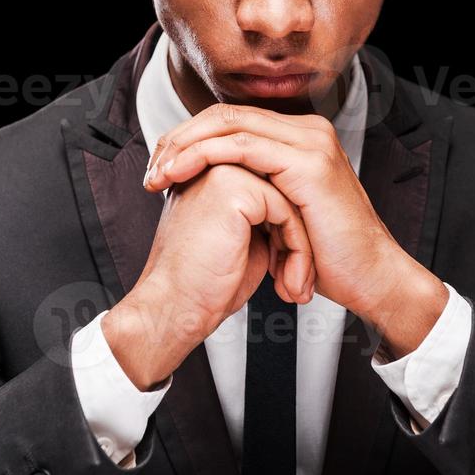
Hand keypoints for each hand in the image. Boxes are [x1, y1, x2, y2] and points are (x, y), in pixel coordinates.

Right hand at [102, 163, 314, 389]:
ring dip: (301, 249)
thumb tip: (296, 213)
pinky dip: (297, 249)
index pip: (272, 191)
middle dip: (298, 240)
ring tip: (294, 285)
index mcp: (209, 176)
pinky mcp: (233, 188)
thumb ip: (263, 216)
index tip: (288, 270)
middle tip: (296, 281)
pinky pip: (286, 211)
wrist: (173, 307)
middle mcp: (213, 167)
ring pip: (290, 201)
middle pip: (284, 192)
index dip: (286, 233)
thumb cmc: (199, 284)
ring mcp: (221, 172)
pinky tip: (286, 278)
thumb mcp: (239, 240)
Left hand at [143, 103, 417, 321]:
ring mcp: (310, 141)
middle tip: (151, 168)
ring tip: (158, 174)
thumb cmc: (327, 255)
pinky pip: (242, 147)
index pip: (231, 119)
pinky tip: (181, 173)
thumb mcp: (281, 213)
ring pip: (229, 124)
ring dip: (184, 147)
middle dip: (180, 139)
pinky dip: (204, 156)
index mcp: (299, 137)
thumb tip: (208, 184)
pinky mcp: (308, 161)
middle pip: (225, 115)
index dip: (190, 138)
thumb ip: (254, 189)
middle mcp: (307, 130)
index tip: (160, 166)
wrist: (370, 279)